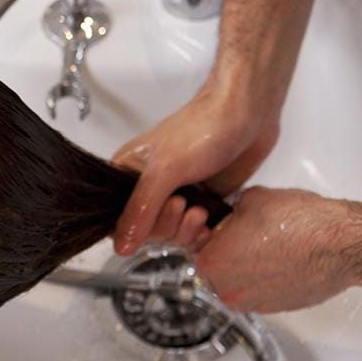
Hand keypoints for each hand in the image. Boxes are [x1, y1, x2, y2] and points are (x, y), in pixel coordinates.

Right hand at [112, 82, 279, 254]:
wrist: (247, 115)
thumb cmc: (202, 128)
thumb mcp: (165, 170)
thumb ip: (141, 209)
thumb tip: (122, 245)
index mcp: (126, 174)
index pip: (115, 218)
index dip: (132, 227)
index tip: (152, 218)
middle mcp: (148, 188)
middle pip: (144, 232)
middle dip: (166, 226)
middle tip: (182, 204)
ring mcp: (174, 196)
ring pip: (169, 235)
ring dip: (185, 230)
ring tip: (199, 210)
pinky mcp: (199, 203)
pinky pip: (191, 233)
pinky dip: (199, 235)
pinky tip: (208, 224)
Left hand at [192, 187, 353, 312]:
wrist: (342, 245)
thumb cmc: (300, 223)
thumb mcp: (252, 198)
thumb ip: (232, 210)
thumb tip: (234, 214)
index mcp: (211, 262)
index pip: (197, 247)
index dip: (214, 233)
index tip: (226, 227)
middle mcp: (227, 289)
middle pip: (217, 268)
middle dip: (230, 252)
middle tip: (250, 236)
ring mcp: (253, 303)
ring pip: (239, 282)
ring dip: (248, 267)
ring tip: (270, 246)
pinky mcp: (276, 309)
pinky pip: (261, 292)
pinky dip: (267, 279)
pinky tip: (283, 260)